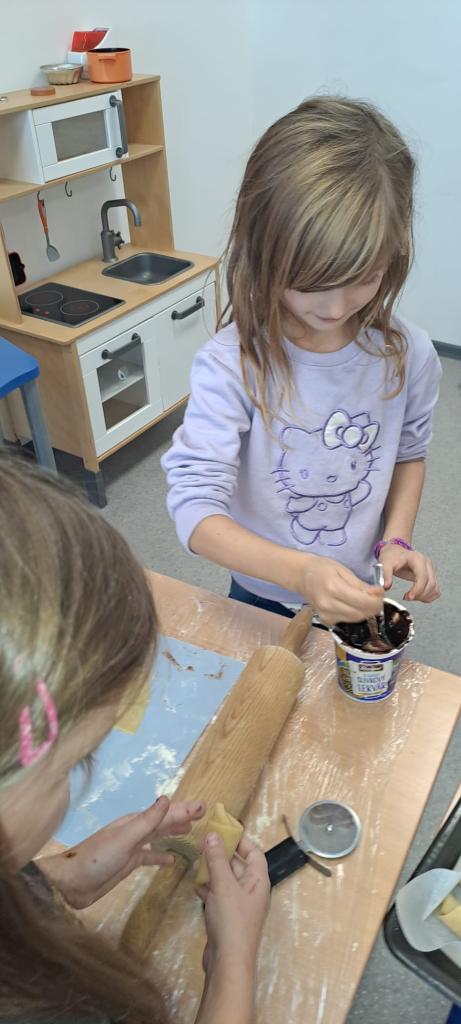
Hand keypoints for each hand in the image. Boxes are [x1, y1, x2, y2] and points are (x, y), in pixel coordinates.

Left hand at [39, 795, 204, 908]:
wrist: (71, 883)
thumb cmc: (98, 858)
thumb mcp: (125, 837)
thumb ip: (147, 820)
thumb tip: (167, 798)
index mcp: (135, 822)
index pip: (165, 813)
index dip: (184, 809)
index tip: (203, 806)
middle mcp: (134, 832)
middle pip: (163, 822)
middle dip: (182, 816)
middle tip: (202, 813)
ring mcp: (131, 848)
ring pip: (157, 837)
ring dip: (173, 832)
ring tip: (191, 831)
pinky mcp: (127, 865)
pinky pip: (149, 857)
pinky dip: (160, 856)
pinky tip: (171, 860)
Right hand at [197, 833, 269, 975]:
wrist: (228, 962)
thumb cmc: (231, 920)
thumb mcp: (223, 885)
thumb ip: (217, 859)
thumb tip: (213, 835)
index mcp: (258, 880)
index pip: (254, 852)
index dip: (240, 840)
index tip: (222, 831)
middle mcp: (251, 890)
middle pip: (238, 865)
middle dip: (221, 854)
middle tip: (201, 844)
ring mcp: (239, 904)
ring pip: (226, 880)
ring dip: (212, 871)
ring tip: (195, 862)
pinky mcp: (227, 916)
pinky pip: (218, 895)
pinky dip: (208, 888)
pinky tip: (195, 886)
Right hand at [299, 554, 382, 624]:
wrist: (302, 576)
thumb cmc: (322, 568)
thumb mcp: (343, 570)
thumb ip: (360, 584)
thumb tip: (377, 593)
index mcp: (333, 588)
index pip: (362, 602)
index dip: (376, 600)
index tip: (381, 593)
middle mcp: (328, 604)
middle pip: (360, 613)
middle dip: (373, 607)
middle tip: (377, 597)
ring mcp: (325, 615)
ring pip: (355, 619)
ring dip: (365, 612)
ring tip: (366, 600)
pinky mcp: (325, 620)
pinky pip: (346, 620)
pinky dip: (354, 614)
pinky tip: (353, 605)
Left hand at [380, 544, 439, 601]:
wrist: (395, 553)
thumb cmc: (392, 557)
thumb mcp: (385, 563)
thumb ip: (385, 574)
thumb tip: (386, 586)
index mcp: (417, 559)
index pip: (423, 576)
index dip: (417, 589)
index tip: (409, 597)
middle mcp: (426, 563)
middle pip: (430, 584)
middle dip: (419, 595)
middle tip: (407, 597)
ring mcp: (430, 570)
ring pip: (434, 588)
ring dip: (423, 597)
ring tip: (410, 596)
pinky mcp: (431, 576)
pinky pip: (435, 590)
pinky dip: (428, 596)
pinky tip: (417, 596)